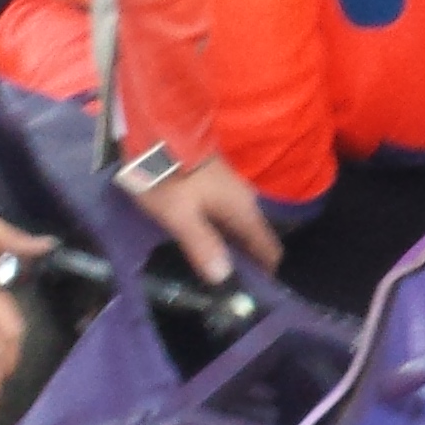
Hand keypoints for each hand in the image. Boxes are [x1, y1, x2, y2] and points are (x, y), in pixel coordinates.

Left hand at [127, 153, 281, 284]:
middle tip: (229, 293)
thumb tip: (224, 277)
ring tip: (214, 273)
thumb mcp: (178, 214)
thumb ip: (202, 244)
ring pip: (239, 228)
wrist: (156, 125)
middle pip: (255, 240)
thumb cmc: (166, 173)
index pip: (269, 248)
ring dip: (231, 250)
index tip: (255, 299)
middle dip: (247, 266)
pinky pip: (226, 217)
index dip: (266, 275)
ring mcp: (229, 189)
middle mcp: (244, 200)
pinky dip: (220, 234)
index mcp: (242, 210)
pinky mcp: (214, 183)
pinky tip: (202, 243)